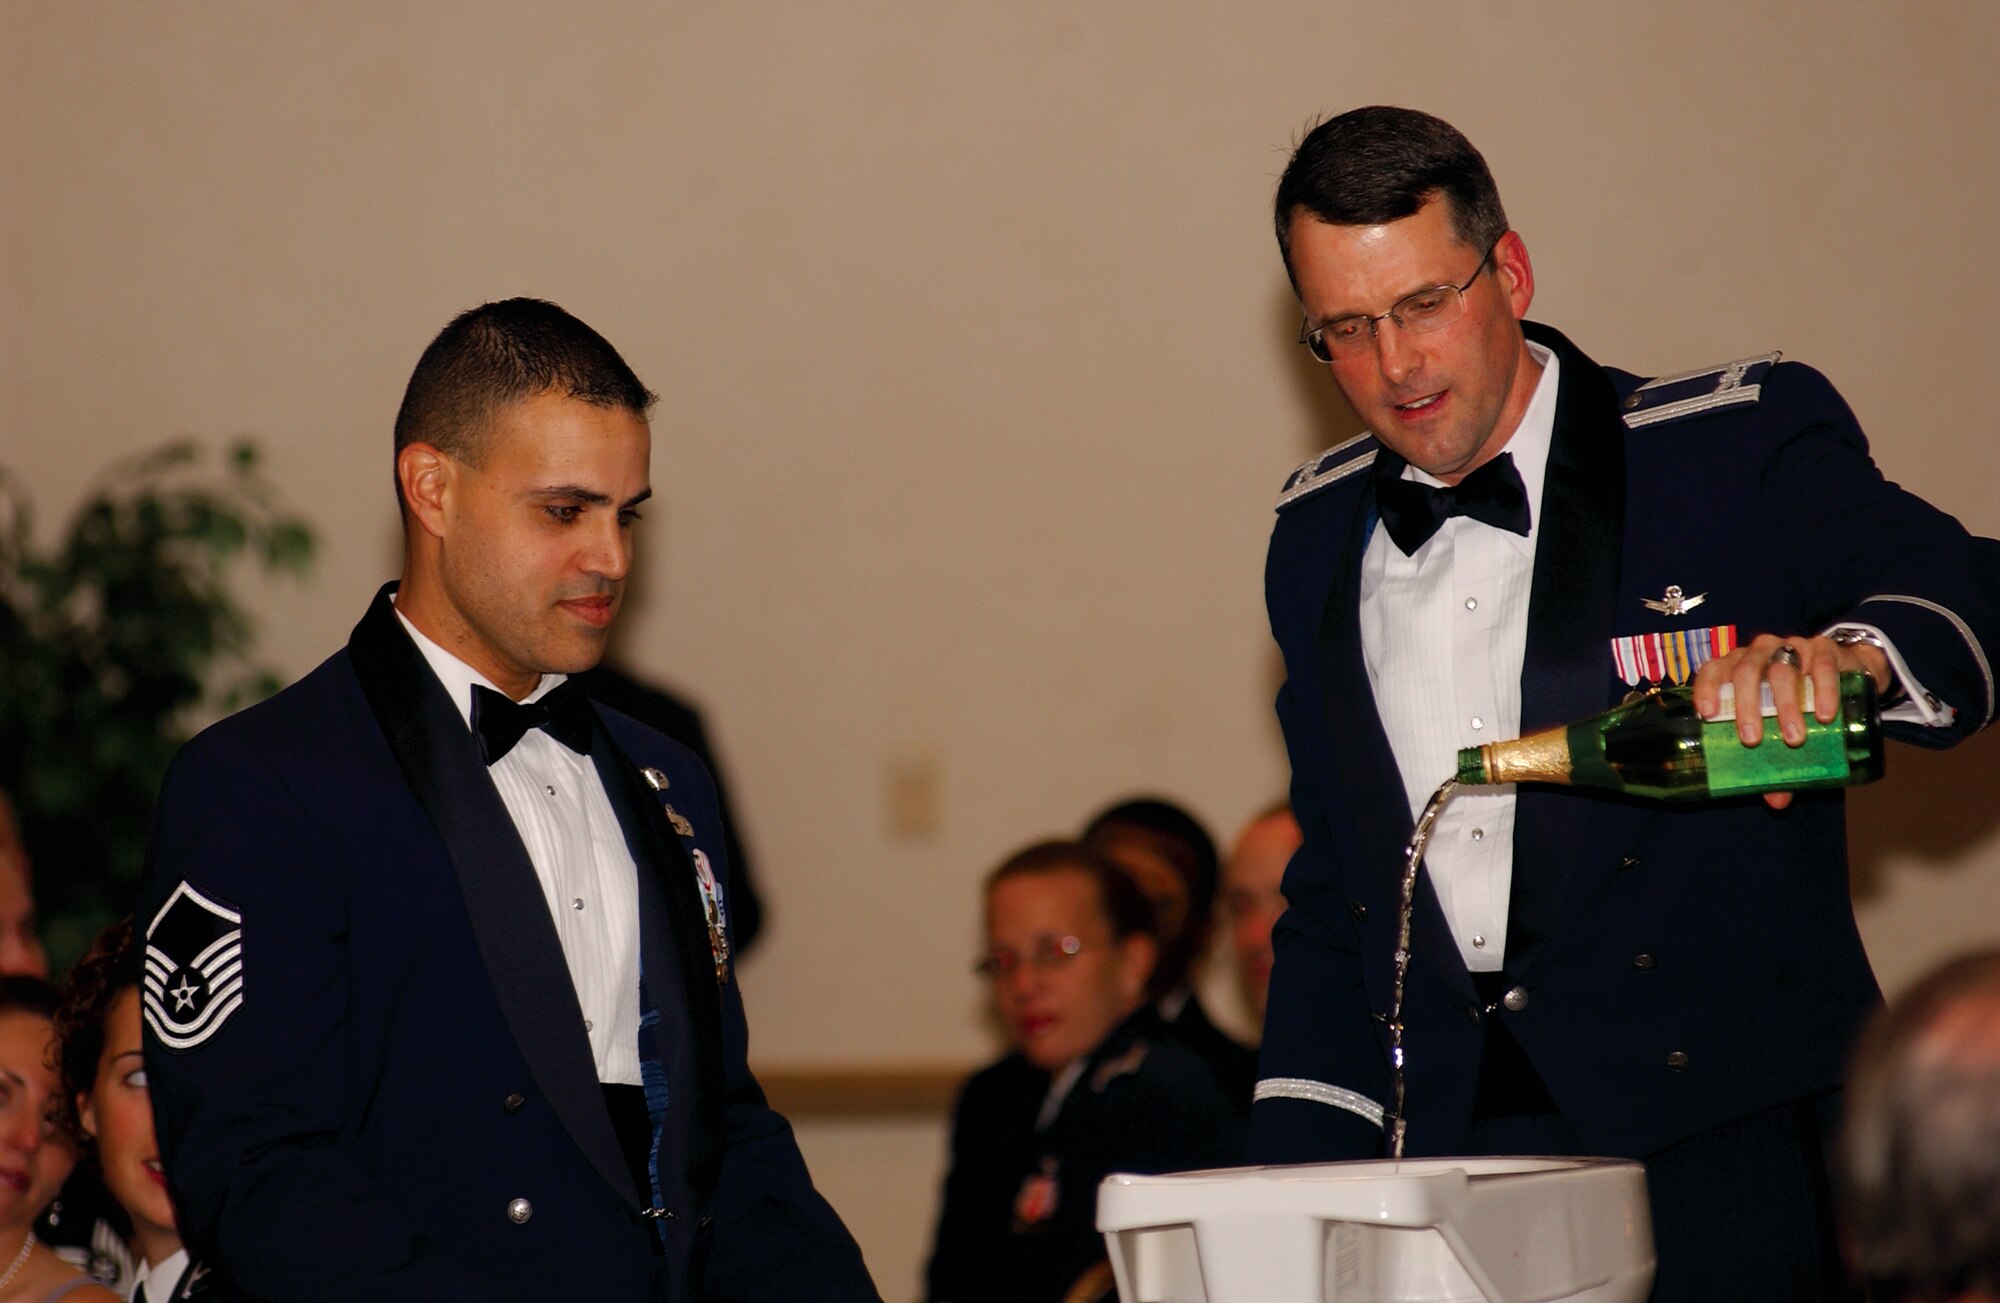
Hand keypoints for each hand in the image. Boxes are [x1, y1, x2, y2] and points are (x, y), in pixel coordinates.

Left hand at [1690, 632, 1890, 809]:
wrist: (1848, 673)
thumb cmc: (1802, 702)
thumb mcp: (1784, 727)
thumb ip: (1776, 759)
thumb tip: (1777, 800)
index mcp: (1739, 666)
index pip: (1714, 669)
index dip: (1707, 688)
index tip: (1707, 713)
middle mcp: (1761, 652)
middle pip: (1746, 672)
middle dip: (1746, 706)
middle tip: (1752, 739)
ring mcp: (1793, 646)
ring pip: (1781, 670)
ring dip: (1786, 706)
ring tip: (1793, 739)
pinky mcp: (1825, 648)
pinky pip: (1821, 666)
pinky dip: (1823, 691)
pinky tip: (1824, 715)